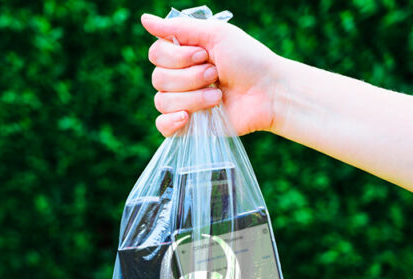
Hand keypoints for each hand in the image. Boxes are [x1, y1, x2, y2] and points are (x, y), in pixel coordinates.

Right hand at [141, 14, 281, 136]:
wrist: (269, 92)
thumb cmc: (248, 60)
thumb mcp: (216, 34)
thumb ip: (178, 27)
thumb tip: (143, 19)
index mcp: (182, 55)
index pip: (155, 54)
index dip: (177, 57)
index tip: (204, 55)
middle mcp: (179, 78)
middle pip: (158, 78)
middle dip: (190, 77)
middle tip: (216, 74)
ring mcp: (182, 103)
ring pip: (163, 101)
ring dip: (194, 98)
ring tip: (218, 95)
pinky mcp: (188, 126)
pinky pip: (162, 126)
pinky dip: (172, 121)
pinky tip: (187, 117)